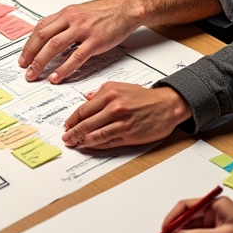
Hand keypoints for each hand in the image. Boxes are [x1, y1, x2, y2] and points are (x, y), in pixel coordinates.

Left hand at [18, 0, 139, 82]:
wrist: (127, 9)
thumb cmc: (105, 13)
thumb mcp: (80, 13)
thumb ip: (65, 25)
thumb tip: (51, 41)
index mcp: (66, 13)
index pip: (40, 28)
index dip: (29, 44)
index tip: (24, 57)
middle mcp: (71, 20)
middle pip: (43, 37)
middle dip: (30, 55)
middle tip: (25, 69)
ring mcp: (83, 30)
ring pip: (55, 46)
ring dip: (41, 63)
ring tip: (35, 75)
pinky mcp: (95, 41)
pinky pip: (76, 57)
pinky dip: (64, 68)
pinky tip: (56, 77)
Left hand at [62, 83, 191, 149]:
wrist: (166, 105)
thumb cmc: (143, 97)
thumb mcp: (120, 87)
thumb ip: (100, 92)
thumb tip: (85, 98)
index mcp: (110, 94)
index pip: (83, 110)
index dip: (72, 119)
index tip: (66, 125)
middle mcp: (114, 108)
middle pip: (86, 123)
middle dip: (73, 133)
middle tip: (66, 138)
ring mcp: (122, 123)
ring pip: (95, 135)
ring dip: (82, 141)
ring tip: (75, 144)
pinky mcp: (129, 135)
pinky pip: (108, 142)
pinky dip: (96, 145)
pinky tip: (90, 146)